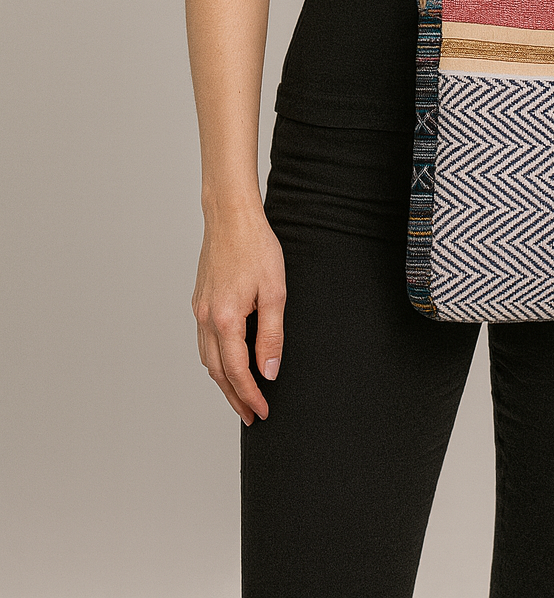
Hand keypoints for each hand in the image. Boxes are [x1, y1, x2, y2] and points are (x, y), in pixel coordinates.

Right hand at [192, 206, 285, 425]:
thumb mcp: (275, 292)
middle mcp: (206, 318)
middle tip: (251, 415)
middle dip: (234, 396)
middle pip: (217, 372)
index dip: (250, 395)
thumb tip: (269, 371)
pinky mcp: (199, 301)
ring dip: (222, 381)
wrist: (230, 216)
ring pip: (207, 358)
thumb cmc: (255, 248)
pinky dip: (215, 360)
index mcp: (225, 319)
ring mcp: (199, 310)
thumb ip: (272, 335)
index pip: (236, 371)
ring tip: (240, 396)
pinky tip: (227, 362)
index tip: (262, 412)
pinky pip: (203, 341)